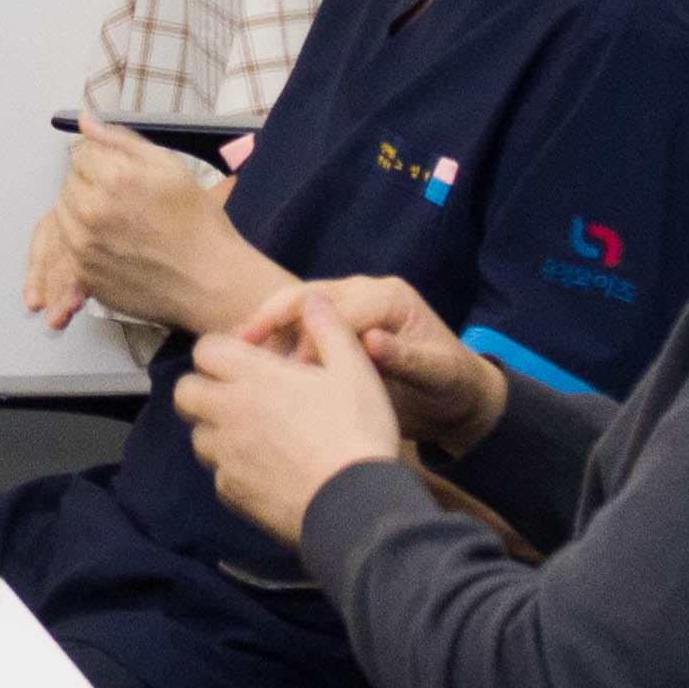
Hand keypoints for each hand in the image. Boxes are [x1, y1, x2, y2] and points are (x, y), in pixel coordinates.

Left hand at [24, 120, 287, 340]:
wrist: (212, 283)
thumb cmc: (198, 224)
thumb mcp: (168, 167)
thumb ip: (120, 139)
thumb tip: (86, 119)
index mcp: (112, 178)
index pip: (82, 154)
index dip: (106, 163)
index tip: (128, 180)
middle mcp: (90, 212)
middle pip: (70, 184)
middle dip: (92, 188)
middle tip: (129, 206)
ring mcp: (84, 247)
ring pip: (65, 216)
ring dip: (84, 216)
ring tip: (124, 228)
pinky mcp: (84, 276)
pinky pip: (70, 249)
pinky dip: (88, 246)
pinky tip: (120, 251)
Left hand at [178, 290, 426, 545]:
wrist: (358, 506)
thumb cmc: (358, 433)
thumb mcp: (355, 371)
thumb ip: (330, 329)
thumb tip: (313, 301)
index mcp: (253, 377)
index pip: (205, 349)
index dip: (222, 350)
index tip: (246, 359)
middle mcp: (228, 413)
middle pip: (185, 392)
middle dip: (205, 389)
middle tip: (238, 397)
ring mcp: (226, 456)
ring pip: (198, 437)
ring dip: (217, 432)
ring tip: (253, 436)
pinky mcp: (233, 493)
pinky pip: (219, 476)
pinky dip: (233, 471)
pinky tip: (265, 472)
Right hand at [236, 273, 501, 452]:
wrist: (454, 396)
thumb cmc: (451, 384)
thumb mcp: (439, 373)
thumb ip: (406, 357)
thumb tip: (371, 341)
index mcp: (389, 297)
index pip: (339, 309)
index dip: (313, 339)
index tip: (295, 374)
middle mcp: (362, 291)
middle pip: (305, 296)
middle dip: (271, 318)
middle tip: (239, 349)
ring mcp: (344, 305)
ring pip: (292, 308)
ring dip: (264, 329)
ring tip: (234, 356)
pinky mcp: (332, 324)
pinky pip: (294, 325)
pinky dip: (271, 341)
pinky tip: (249, 362)